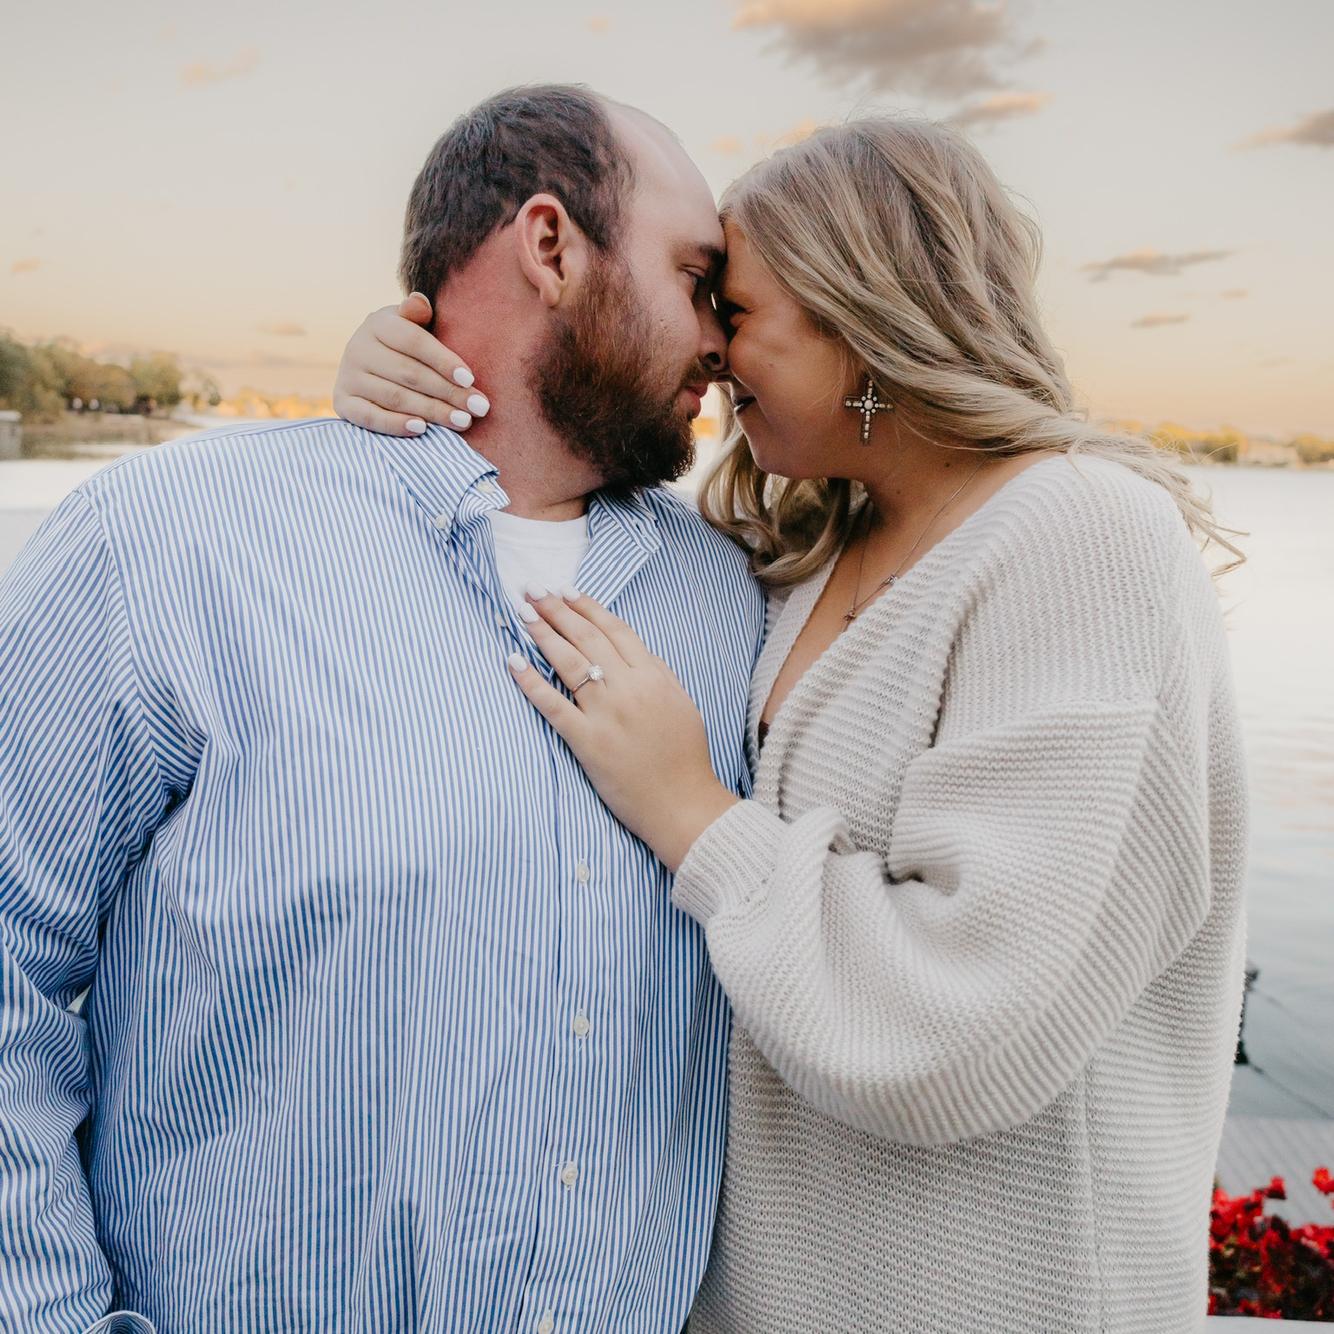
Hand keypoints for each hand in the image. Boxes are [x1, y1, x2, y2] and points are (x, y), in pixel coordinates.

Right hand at [332, 292, 490, 435]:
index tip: (470, 379)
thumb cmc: (406, 345)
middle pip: (409, 373)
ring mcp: (348, 376)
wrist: (370, 363)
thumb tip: (419, 302)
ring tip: (463, 422)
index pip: (414, 342)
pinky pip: (370, 417)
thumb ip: (419, 315)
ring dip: (432, 412)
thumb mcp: (413, 324)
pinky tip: (422, 429)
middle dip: (448, 392)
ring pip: (395, 397)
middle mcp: (357, 347)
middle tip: (478, 408)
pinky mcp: (342, 402)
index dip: (443, 360)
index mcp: (378, 323)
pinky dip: (395, 424)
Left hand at [505, 586, 738, 872]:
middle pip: (586, 638)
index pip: (614, 629)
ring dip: (542, 633)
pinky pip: (552, 705)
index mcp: (654, 676)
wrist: (683, 804)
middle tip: (533, 589)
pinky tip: (512, 661)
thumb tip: (630, 654)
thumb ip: (656, 676)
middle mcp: (629, 688)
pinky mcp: (587, 741)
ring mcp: (606, 714)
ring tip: (523, 612)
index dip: (587, 606)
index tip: (565, 590)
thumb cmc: (685, 758)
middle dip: (556, 609)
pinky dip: (529, 681)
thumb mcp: (681, 704)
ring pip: (568, 662)